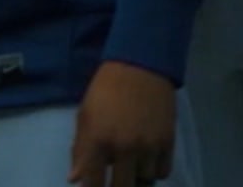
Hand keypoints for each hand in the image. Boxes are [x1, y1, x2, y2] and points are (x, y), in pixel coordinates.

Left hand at [69, 60, 176, 184]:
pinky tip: (146, 162)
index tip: (93, 186)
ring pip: (144, 181)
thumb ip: (79, 150)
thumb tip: (74, 179)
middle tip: (113, 182)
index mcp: (98, 139)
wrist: (139, 68)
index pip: (93, 181)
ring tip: (130, 169)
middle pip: (121, 186)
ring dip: (135, 178)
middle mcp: (124, 146)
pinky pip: (163, 172)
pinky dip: (154, 171)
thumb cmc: (105, 90)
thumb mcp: (84, 116)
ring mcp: (148, 146)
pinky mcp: (168, 142)